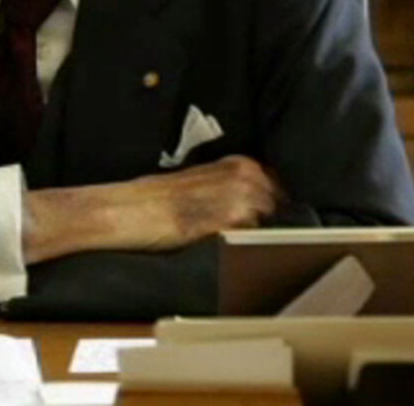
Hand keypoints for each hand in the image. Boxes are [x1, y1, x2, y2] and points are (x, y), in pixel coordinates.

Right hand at [23, 155, 285, 263]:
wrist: (129, 211)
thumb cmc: (156, 199)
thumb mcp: (200, 182)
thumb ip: (233, 189)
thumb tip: (261, 211)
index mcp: (241, 163)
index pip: (281, 189)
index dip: (275, 208)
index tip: (267, 222)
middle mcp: (248, 176)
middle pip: (283, 209)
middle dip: (272, 224)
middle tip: (249, 239)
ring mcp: (245, 199)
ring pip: (274, 228)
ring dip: (262, 238)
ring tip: (235, 246)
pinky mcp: (235, 223)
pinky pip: (259, 242)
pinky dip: (249, 249)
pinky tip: (228, 250)